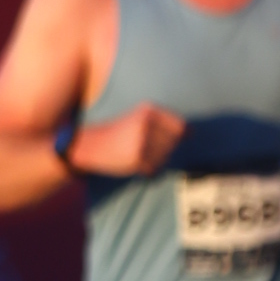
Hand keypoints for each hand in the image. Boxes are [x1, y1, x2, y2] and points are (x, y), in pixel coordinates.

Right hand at [67, 101, 184, 180]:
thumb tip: (192, 132)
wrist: (86, 145)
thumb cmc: (115, 132)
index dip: (176, 136)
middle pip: (173, 143)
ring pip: (165, 157)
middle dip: (162, 149)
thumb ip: (163, 123)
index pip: (180, 127)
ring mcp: (142, 142)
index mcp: (147, 110)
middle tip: (142, 147)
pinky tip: (131, 162)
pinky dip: (146, 169)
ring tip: (135, 153)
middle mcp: (147, 124)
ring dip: (154, 159)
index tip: (160, 139)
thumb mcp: (136, 119)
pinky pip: (153, 169)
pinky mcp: (137, 159)